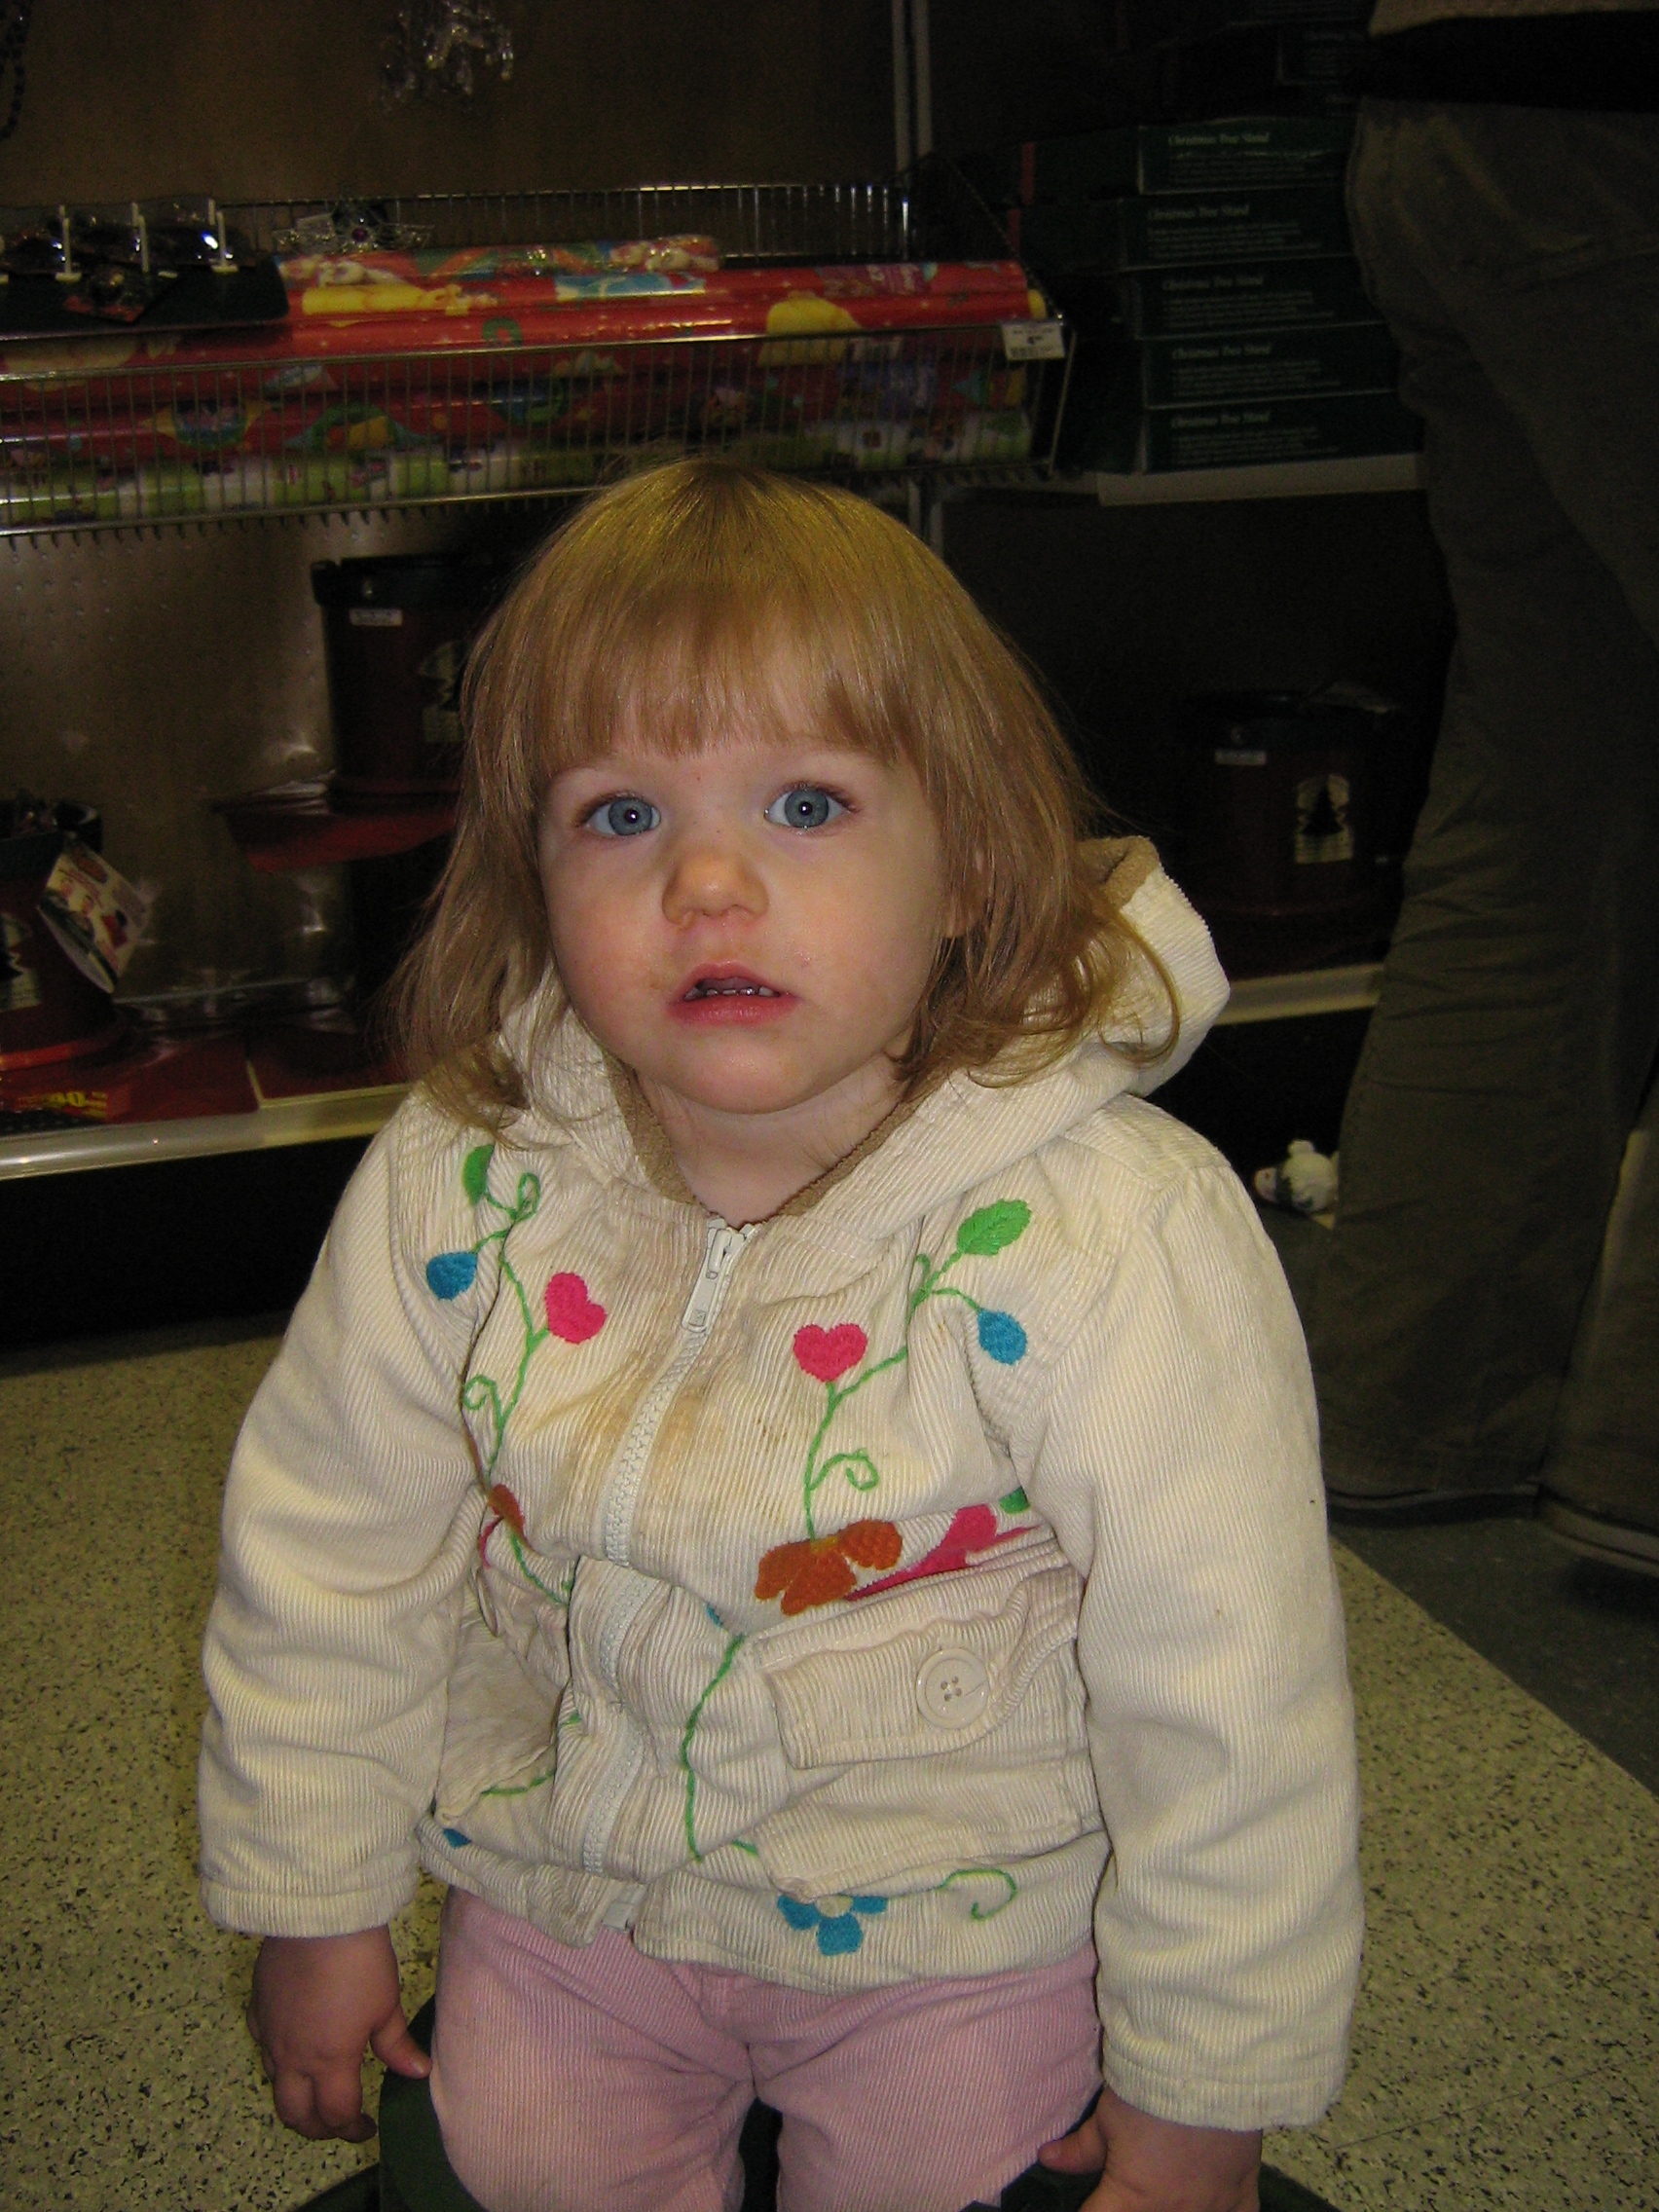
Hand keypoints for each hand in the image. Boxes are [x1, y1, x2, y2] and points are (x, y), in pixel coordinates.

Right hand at [246, 1926, 429, 2140]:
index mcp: (329, 2061)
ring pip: (275, 2084)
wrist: (317, 1916)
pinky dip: (278, 2060)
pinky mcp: (257, 2008)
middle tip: (337, 2123)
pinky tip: (291, 2046)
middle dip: (318, 2128)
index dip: (352, 2129)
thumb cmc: (360, 1961)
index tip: (366, 2128)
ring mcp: (269, 2034)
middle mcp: (292, 2057)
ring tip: (315, 2090)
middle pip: (296, 2114)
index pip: (337, 2113)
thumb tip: (417, 2073)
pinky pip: (262, 2046)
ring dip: (295, 2098)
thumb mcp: (386, 2004)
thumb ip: (396, 2045)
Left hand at [1038, 2083, 1260, 2211]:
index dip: (1090, 2210)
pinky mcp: (1243, 2195)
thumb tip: (1046, 2159)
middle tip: (1135, 2187)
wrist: (1207, 2068)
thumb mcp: (1108, 2118)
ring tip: (1164, 2194)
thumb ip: (1081, 2149)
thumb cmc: (1149, 2091)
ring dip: (1172, 2210)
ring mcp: (1211, 2209)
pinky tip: (1212, 2206)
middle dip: (1133, 2207)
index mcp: (1131, 2201)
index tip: (1092, 2200)